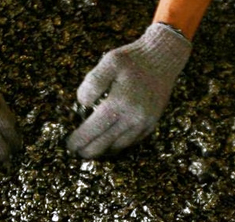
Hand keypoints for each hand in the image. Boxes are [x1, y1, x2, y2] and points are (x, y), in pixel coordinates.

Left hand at [67, 23, 191, 158]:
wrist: (165, 56)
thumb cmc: (133, 58)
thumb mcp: (109, 62)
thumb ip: (92, 83)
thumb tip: (83, 104)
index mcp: (119, 103)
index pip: (93, 130)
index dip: (79, 141)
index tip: (69, 145)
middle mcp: (133, 117)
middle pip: (104, 144)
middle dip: (87, 151)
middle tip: (76, 152)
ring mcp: (144, 123)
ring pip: (119, 147)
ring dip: (102, 151)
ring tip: (90, 150)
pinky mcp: (152, 123)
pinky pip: (132, 142)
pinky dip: (118, 146)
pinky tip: (108, 144)